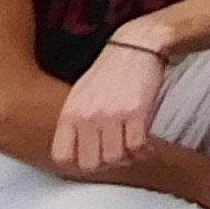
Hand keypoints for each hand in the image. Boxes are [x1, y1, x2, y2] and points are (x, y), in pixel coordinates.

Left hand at [52, 37, 166, 175]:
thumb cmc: (109, 71)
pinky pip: (137, 146)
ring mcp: (111, 115)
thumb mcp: (80, 93)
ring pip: (114, 158)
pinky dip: (143, 150)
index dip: (78, 162)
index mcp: (70, 113)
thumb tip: (77, 150)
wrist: (136, 45)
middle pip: (90, 163)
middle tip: (117, 154)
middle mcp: (87, 117)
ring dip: (126, 158)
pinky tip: (147, 144)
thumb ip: (75, 121)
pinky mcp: (136, 112)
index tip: (94, 157)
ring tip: (133, 149)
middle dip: (105, 164)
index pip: (62, 156)